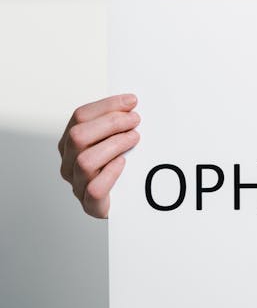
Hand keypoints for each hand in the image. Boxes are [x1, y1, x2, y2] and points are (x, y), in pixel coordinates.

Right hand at [58, 94, 140, 218]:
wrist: (126, 201)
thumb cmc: (120, 166)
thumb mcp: (115, 138)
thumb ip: (116, 122)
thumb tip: (130, 103)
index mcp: (70, 143)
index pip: (80, 116)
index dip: (107, 105)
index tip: (132, 101)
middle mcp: (69, 163)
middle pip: (78, 136)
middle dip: (111, 123)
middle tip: (135, 120)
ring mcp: (77, 185)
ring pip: (85, 161)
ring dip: (114, 145)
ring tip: (134, 138)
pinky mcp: (91, 205)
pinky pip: (95, 189)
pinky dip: (110, 173)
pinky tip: (123, 163)